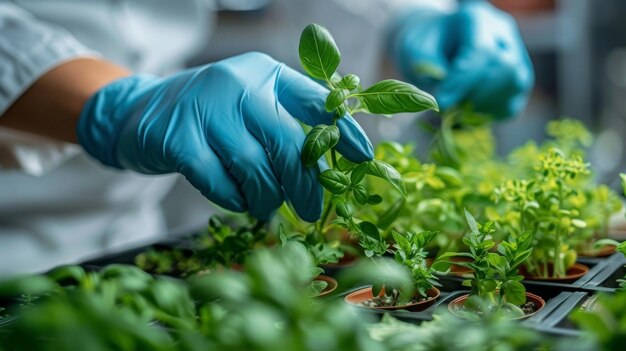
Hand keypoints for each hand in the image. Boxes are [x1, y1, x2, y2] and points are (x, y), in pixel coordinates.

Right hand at [78, 52, 372, 220]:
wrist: (142, 112)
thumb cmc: (212, 115)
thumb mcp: (252, 104)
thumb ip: (288, 124)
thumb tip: (332, 168)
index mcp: (265, 74)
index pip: (316, 101)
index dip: (344, 132)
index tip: (364, 158)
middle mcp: (239, 84)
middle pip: (288, 142)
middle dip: (307, 184)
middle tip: (313, 209)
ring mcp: (206, 110)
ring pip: (256, 169)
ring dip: (268, 197)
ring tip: (267, 205)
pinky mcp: (178, 139)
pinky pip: (221, 184)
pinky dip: (235, 200)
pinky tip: (237, 199)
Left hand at [390, 0, 533, 118]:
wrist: (437, 48)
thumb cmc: (426, 47)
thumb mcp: (415, 49)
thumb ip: (427, 67)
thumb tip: (446, 98)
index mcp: (477, 18)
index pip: (482, 50)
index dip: (463, 80)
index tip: (441, 101)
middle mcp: (503, 35)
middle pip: (504, 67)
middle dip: (472, 93)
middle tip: (446, 106)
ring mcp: (517, 58)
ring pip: (514, 86)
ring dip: (481, 106)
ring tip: (454, 108)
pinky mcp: (519, 84)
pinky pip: (510, 105)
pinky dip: (486, 115)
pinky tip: (466, 111)